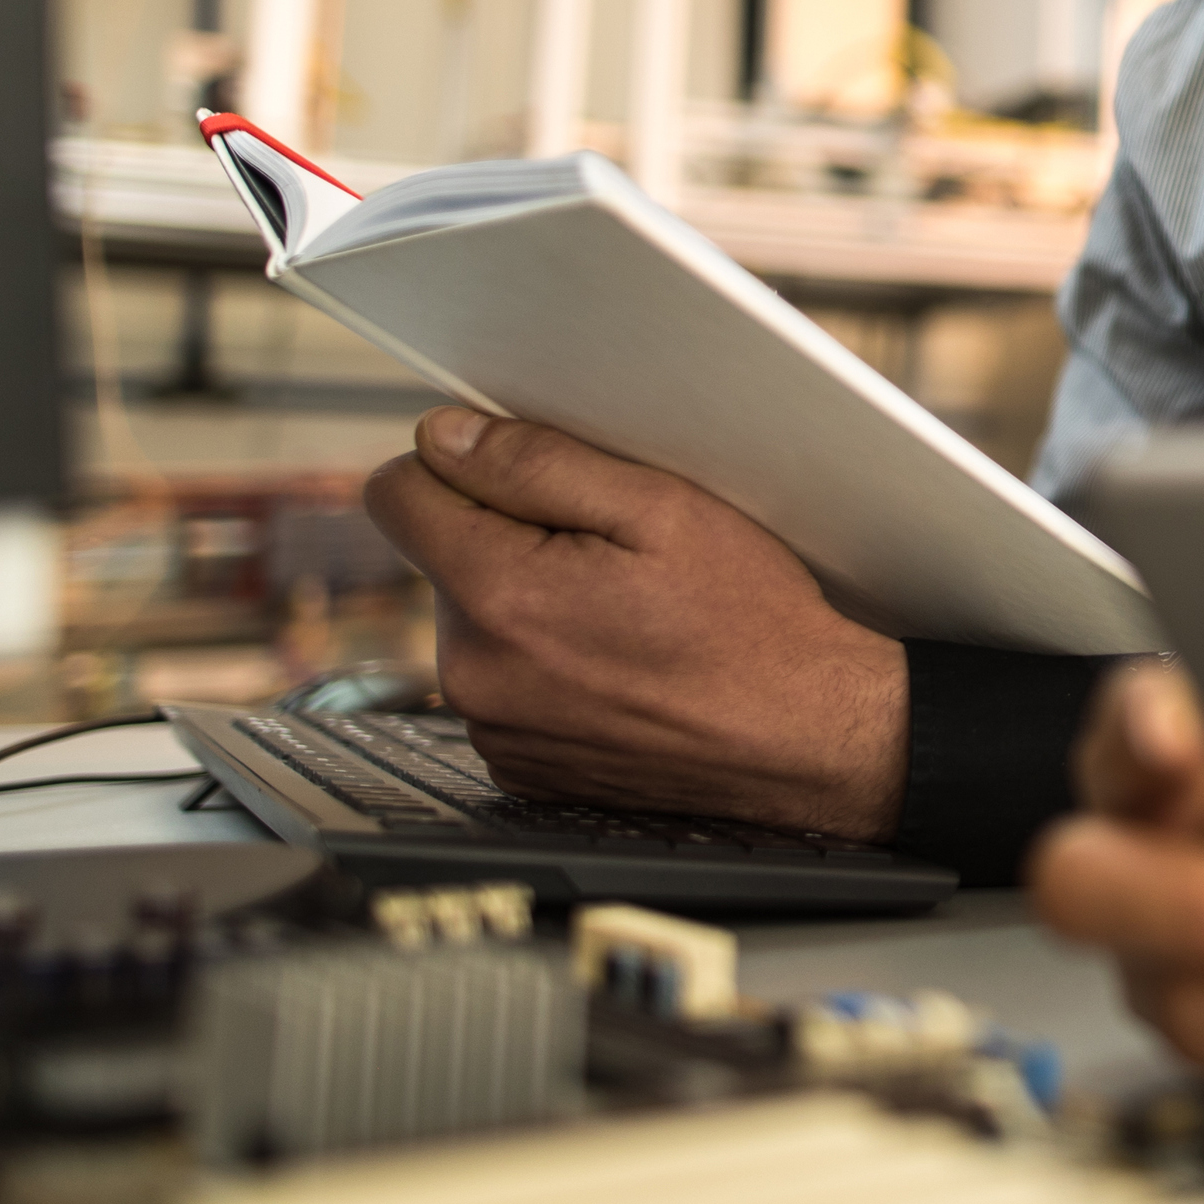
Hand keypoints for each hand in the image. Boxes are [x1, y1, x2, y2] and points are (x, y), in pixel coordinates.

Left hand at [363, 408, 907, 840]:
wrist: (807, 739)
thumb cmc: (753, 624)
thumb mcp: (662, 509)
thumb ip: (538, 463)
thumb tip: (445, 437)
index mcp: (498, 595)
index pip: (395, 494)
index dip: (456, 466)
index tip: (518, 474)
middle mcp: (475, 673)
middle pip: (442, 559)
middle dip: (508, 541)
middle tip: (612, 557)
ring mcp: (495, 729)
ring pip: (475, 625)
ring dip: (529, 607)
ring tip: (626, 616)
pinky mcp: (521, 766)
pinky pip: (504, 687)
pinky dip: (547, 669)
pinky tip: (620, 666)